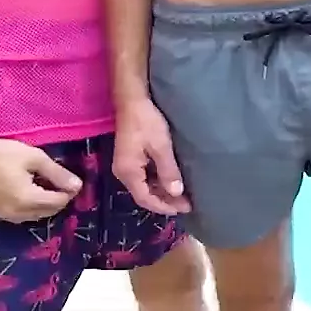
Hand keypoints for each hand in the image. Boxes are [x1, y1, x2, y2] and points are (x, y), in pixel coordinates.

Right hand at [0, 132, 80, 222]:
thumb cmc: (2, 153)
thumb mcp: (34, 158)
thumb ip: (57, 173)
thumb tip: (77, 186)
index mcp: (26, 199)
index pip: (57, 203)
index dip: (68, 192)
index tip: (71, 180)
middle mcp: (15, 213)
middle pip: (47, 212)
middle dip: (58, 200)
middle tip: (60, 181)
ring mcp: (3, 215)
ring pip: (34, 216)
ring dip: (44, 205)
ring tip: (46, 185)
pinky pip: (20, 215)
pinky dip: (30, 207)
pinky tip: (30, 191)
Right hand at [112, 99, 189, 215]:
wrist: (133, 101)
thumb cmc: (147, 122)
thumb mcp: (161, 146)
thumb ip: (168, 171)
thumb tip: (176, 193)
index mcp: (128, 173)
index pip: (145, 199)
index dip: (165, 206)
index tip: (184, 208)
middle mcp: (124, 173)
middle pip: (144, 195)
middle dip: (165, 201)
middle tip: (187, 203)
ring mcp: (126, 165)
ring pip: (144, 186)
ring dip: (162, 192)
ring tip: (182, 196)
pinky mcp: (130, 158)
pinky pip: (143, 177)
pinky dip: (157, 182)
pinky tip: (170, 181)